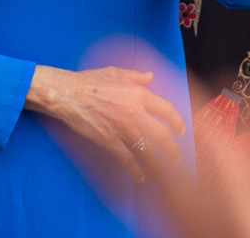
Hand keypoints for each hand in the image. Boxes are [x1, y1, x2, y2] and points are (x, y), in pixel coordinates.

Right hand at [26, 65, 186, 183]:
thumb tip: (149, 76)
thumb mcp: (115, 72)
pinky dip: (135, 171)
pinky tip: (140, 178)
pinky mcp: (110, 141)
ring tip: (164, 173)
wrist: (67, 94)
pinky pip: (127, 159)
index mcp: (138, 94)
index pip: (166, 109)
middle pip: (162, 135)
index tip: (181, 130)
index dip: (177, 121)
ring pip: (148, 151)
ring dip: (158, 164)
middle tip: (177, 159)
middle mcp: (135, 113)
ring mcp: (123, 129)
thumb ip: (135, 76)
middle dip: (173, 150)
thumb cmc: (88, 81)